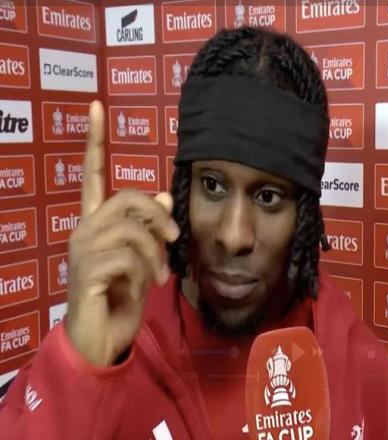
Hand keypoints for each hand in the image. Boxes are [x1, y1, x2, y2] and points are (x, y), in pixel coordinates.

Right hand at [65, 101, 179, 366]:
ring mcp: (82, 250)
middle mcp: (84, 229)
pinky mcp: (87, 272)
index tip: (96, 106)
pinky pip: (127, 256)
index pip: (93, 174)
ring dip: (155, 252)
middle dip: (159, 217)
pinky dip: (146, 270)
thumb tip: (163, 194)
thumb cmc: (123, 295)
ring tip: (160, 274)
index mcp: (97, 222)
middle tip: (175, 239)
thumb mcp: (145, 258)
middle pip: (127, 197)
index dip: (95, 141)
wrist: (104, 337)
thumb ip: (151, 228)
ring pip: (131, 229)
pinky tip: (147, 285)